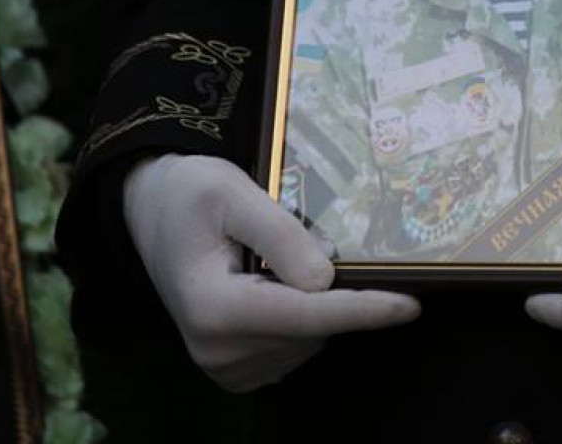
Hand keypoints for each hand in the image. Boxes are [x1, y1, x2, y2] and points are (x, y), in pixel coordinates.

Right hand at [123, 154, 419, 391]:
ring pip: (310, 339)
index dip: (362, 309)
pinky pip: (295, 348)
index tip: (409, 305)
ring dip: (312, 301)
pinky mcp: (233, 371)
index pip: (305, 313)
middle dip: (327, 287)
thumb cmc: (190, 193)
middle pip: (312, 326)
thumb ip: (280, 234)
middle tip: (298, 238)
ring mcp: (223, 366)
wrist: (152, 212)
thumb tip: (326, 280)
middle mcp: (216, 348)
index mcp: (212, 305)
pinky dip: (301, 319)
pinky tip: (274, 286)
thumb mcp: (231, 190)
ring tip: (273, 260)